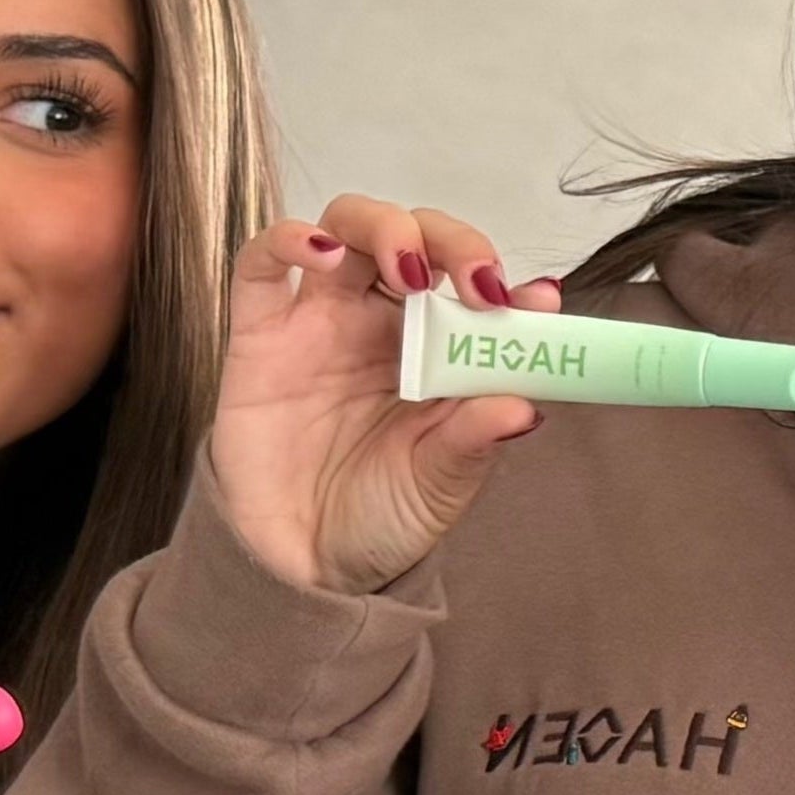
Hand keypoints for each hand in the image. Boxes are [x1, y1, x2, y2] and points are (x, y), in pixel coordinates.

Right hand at [206, 201, 566, 593]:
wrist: (302, 567)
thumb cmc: (380, 517)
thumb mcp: (440, 484)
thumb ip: (475, 438)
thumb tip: (527, 405)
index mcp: (439, 351)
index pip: (475, 286)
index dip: (506, 281)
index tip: (535, 303)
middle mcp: (383, 323)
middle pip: (417, 236)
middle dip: (452, 241)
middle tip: (475, 282)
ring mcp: (319, 321)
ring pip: (348, 227)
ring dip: (384, 226)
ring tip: (409, 269)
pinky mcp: (260, 335)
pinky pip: (262, 263)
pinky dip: (290, 239)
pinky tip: (320, 254)